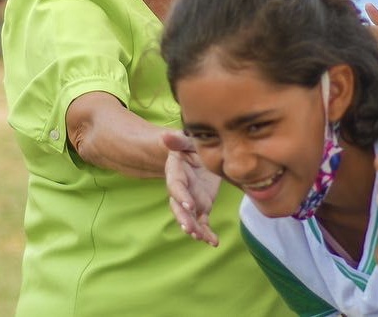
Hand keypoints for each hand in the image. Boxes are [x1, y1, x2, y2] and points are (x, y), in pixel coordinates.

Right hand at [161, 130, 220, 246]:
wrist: (195, 156)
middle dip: (184, 218)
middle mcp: (181, 191)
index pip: (176, 186)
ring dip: (195, 229)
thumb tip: (164, 136)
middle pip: (178, 207)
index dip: (181, 195)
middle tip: (190, 230)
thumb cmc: (190, 146)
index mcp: (176, 174)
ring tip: (201, 238)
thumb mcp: (186, 141)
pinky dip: (207, 233)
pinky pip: (202, 222)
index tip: (188, 204)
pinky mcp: (201, 207)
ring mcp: (191, 201)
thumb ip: (178, 140)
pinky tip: (213, 242)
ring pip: (190, 218)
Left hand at [366, 4, 377, 95]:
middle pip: (369, 48)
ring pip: (372, 63)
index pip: (371, 31)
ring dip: (365, 63)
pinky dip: (372, 75)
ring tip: (365, 63)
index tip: (358, 38)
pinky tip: (371, 75)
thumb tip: (366, 6)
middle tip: (358, 52)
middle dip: (361, 49)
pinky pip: (377, 78)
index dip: (360, 34)